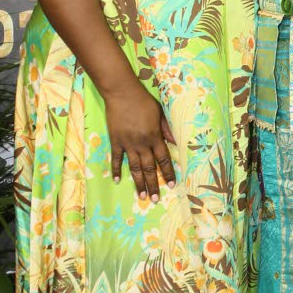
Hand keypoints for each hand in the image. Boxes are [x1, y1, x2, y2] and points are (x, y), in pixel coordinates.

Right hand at [103, 77, 176, 200]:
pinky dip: (117, 170)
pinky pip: (117, 159)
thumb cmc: (144, 101)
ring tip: (142, 196)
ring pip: (134, 168)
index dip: (169, 173)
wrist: (122, 93)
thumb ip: (167, 130)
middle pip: (149, 168)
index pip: (164, 160)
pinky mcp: (116, 141)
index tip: (172, 185)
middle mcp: (142, 144)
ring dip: (139, 183)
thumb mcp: (160, 114)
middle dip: (154, 185)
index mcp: (155, 137)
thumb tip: (177, 143)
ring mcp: (128, 144)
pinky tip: (117, 181)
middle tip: (155, 199)